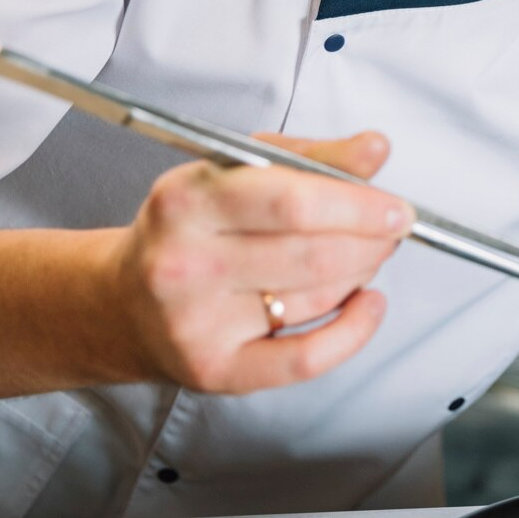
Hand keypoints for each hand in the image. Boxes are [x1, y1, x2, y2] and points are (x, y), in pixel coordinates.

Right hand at [113, 131, 409, 393]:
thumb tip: (374, 148)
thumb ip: (309, 158)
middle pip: (312, 253)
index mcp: (185, 201)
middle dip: (371, 241)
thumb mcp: (233, 174)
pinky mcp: (215, 369)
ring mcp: (196, 322)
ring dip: (362, 273)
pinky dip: (353, 332)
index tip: (397, 208)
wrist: (121, 304)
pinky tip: (368, 305)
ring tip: (368, 255)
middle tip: (393, 231)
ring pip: (315, 297)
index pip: (291, 201)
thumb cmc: (189, 231)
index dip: (359, 205)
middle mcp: (184, 263)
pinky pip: (305, 358)